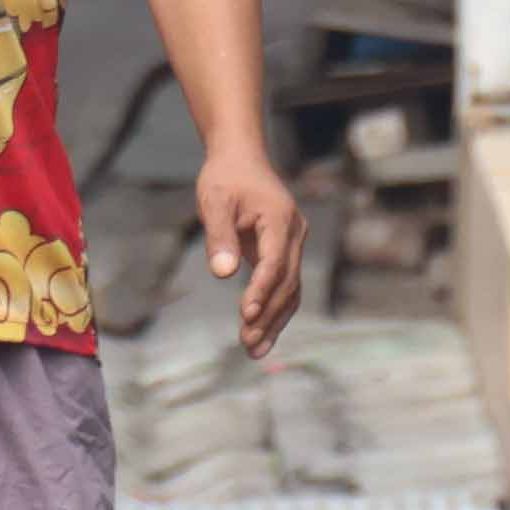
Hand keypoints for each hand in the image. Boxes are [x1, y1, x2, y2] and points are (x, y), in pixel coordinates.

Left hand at [197, 149, 306, 359]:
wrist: (241, 158)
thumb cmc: (224, 177)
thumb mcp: (213, 200)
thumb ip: (219, 236)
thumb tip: (223, 274)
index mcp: (281, 219)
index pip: (275, 263)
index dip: (261, 290)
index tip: (245, 314)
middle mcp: (295, 233)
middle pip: (287, 283)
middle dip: (267, 316)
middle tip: (247, 345)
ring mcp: (294, 244)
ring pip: (291, 290)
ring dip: (273, 321)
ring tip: (254, 351)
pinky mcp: (286, 252)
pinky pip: (285, 286)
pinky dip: (274, 310)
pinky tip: (261, 335)